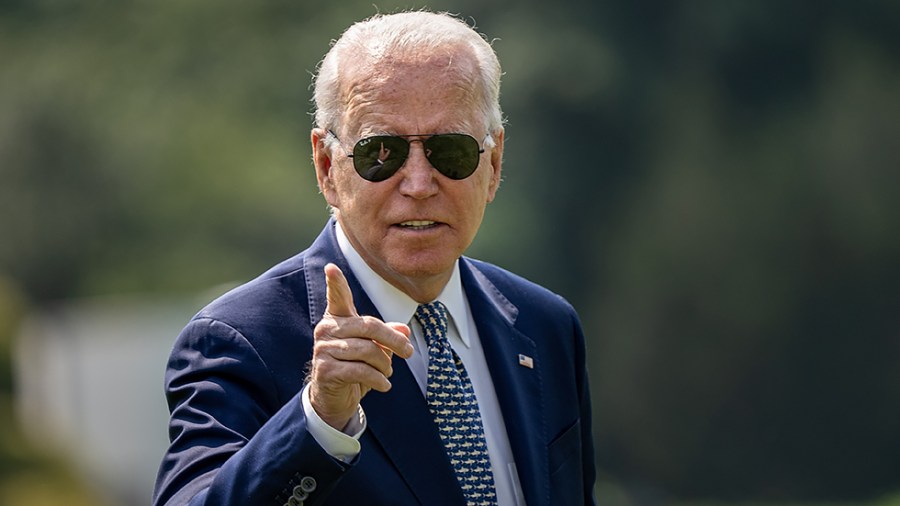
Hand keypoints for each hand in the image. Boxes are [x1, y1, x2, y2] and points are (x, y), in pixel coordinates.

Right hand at [308, 263, 413, 429]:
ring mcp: (323, 350)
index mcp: (337, 320)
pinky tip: (384, 385)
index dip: (335, 283)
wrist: (334, 400)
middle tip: (408, 352)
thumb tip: (404, 330)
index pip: (337, 298)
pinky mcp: (325, 370)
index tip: (331, 267)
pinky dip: (378, 379)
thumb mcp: (373, 350)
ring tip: (387, 372)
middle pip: (369, 326)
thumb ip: (387, 337)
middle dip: (393, 340)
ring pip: (367, 350)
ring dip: (385, 364)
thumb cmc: (353, 368)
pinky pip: (360, 370)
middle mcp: (326, 330)